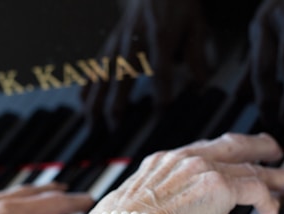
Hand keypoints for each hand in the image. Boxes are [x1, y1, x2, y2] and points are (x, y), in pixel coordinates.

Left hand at [0, 184, 93, 213]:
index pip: (50, 205)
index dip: (72, 203)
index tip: (88, 200)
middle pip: (31, 194)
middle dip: (53, 193)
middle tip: (68, 193)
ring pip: (10, 195)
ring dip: (30, 194)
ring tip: (40, 197)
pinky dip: (8, 200)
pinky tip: (2, 208)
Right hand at [82, 0, 209, 126]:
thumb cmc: (178, 6)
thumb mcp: (196, 26)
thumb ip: (197, 56)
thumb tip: (200, 86)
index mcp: (160, 35)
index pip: (160, 69)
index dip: (160, 92)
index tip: (161, 112)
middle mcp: (133, 40)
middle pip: (122, 77)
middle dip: (117, 105)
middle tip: (116, 131)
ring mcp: (117, 42)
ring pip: (101, 76)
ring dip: (96, 103)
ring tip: (93, 127)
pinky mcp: (108, 44)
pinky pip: (94, 68)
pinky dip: (87, 88)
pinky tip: (84, 106)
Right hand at [90, 133, 283, 213]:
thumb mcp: (128, 209)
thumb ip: (145, 208)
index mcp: (161, 162)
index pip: (200, 150)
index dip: (222, 153)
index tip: (231, 157)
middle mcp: (183, 158)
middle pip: (230, 145)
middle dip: (254, 146)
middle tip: (270, 150)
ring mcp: (202, 169)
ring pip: (249, 166)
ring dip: (272, 176)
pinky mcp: (218, 187)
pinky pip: (256, 190)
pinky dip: (270, 202)